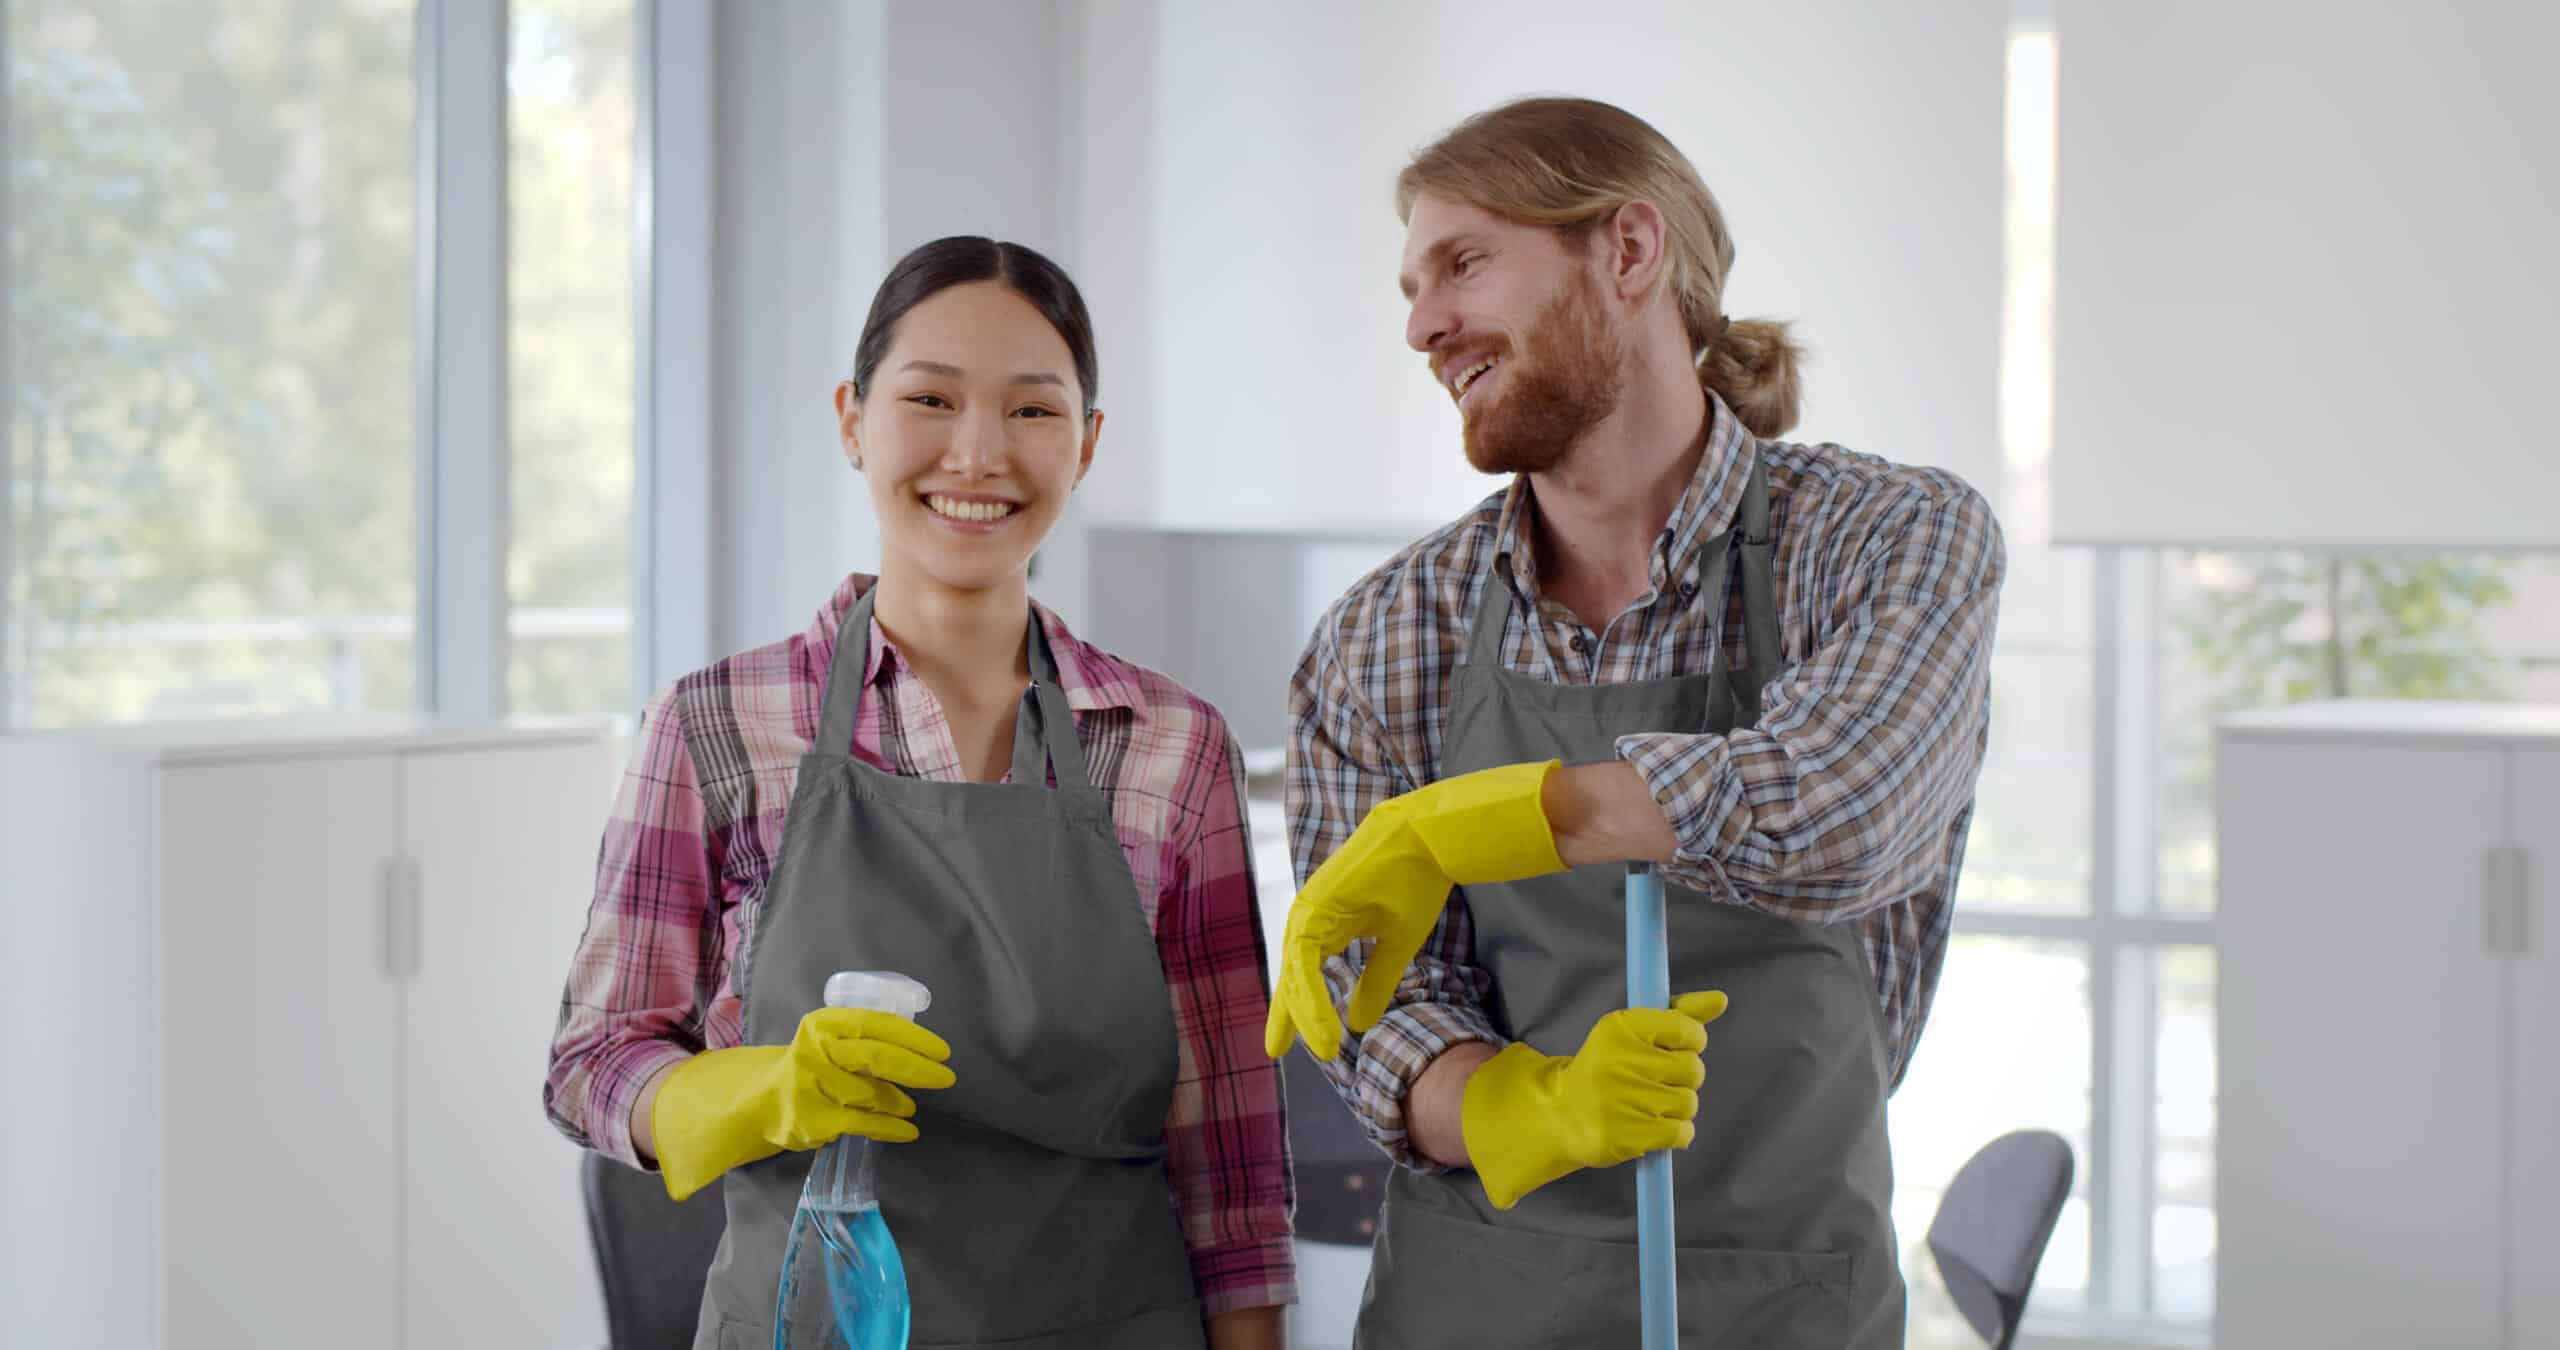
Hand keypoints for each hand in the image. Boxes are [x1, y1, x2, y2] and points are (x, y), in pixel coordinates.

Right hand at [651, 1006, 955, 1200]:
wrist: (762, 1102)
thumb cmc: (812, 1066)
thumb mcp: (831, 1040)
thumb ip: (866, 1039)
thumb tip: (922, 1051)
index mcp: (824, 1023)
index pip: (877, 1024)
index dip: (914, 1037)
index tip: (943, 1051)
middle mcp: (815, 1050)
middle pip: (877, 1057)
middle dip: (918, 1068)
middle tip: (946, 1078)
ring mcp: (812, 1087)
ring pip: (872, 1093)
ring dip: (900, 1101)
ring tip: (911, 1105)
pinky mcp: (813, 1120)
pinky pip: (864, 1123)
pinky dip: (891, 1128)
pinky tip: (908, 1130)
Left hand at [1264, 760, 1569, 1061]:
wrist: (1426, 838)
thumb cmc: (1414, 882)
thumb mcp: (1396, 945)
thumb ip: (1375, 982)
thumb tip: (1358, 1023)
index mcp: (1327, 925)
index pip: (1305, 975)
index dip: (1301, 1009)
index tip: (1296, 1044)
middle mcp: (1311, 918)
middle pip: (1293, 976)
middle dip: (1288, 1015)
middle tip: (1274, 1051)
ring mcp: (1310, 909)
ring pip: (1296, 970)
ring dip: (1304, 1011)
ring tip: (1318, 1048)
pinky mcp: (1315, 904)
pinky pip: (1304, 956)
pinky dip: (1310, 990)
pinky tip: (1314, 1019)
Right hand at [1460, 990, 1728, 1208]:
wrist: (1563, 1114)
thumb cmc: (1606, 1068)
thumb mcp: (1632, 1032)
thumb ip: (1679, 1014)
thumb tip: (1721, 999)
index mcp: (1621, 1027)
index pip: (1686, 1029)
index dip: (1689, 1042)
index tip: (1671, 1049)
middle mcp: (1621, 1061)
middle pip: (1693, 1069)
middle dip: (1682, 1077)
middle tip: (1655, 1081)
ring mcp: (1624, 1100)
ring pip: (1689, 1102)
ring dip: (1678, 1107)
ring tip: (1650, 1105)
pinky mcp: (1629, 1135)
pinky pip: (1682, 1132)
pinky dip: (1676, 1133)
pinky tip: (1655, 1126)